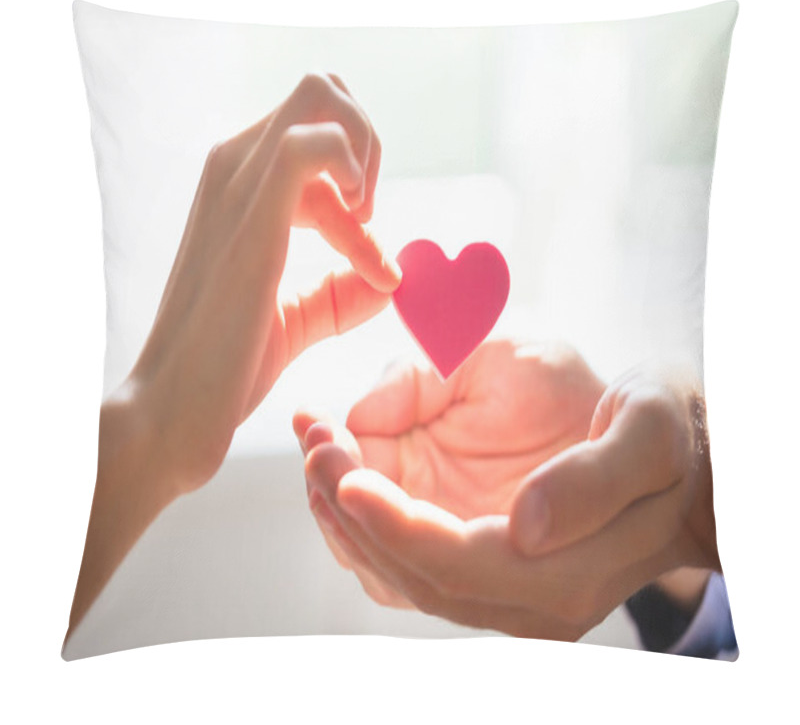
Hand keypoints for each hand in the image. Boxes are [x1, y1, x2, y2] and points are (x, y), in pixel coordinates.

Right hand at [113, 71, 399, 493]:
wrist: (175, 407)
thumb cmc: (227, 361)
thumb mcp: (295, 317)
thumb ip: (338, 295)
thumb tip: (390, 281)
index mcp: (240, 183)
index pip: (319, 138)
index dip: (364, 197)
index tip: (377, 269)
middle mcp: (234, 165)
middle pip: (322, 91)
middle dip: (367, 143)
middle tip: (368, 215)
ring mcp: (236, 183)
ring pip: (320, 95)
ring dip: (365, 150)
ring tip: (363, 220)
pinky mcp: (249, 216)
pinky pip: (310, 143)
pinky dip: (350, 168)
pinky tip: (358, 221)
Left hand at [295, 341, 720, 640]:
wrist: (671, 457)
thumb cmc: (657, 428)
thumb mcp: (646, 429)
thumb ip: (591, 479)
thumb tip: (520, 528)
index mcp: (566, 569)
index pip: (460, 565)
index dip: (396, 526)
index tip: (345, 474)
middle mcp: (525, 597)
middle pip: (413, 575)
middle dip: (350, 511)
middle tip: (314, 439)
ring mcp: (500, 587)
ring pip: (396, 572)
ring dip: (344, 515)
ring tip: (315, 443)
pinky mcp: (480, 562)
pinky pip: (404, 556)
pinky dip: (362, 516)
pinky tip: (341, 462)